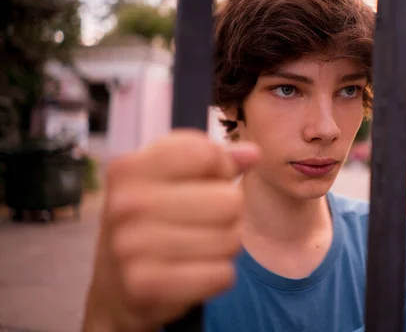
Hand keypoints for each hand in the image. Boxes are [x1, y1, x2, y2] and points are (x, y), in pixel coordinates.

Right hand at [82, 130, 259, 331]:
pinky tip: (195, 271)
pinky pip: (222, 275)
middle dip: (229, 212)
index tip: (205, 182)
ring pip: (230, 240)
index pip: (208, 153)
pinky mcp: (148, 287)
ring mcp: (132, 248)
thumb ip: (214, 160)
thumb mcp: (171, 179)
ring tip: (199, 246)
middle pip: (229, 200)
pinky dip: (218, 275)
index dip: (221, 168)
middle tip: (204, 221)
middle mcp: (126, 204)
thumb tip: (253, 153)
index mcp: (130, 167)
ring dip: (224, 245)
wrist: (117, 285)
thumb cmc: (152, 219)